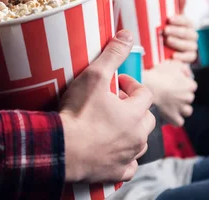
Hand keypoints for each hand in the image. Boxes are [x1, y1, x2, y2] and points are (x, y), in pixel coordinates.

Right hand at [60, 30, 154, 182]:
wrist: (62, 148)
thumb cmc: (78, 112)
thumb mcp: (94, 76)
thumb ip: (113, 54)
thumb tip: (127, 35)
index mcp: (135, 114)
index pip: (145, 94)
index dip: (131, 85)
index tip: (117, 82)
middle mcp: (137, 137)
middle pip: (146, 119)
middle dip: (134, 109)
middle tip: (114, 103)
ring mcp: (128, 156)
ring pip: (140, 142)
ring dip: (131, 132)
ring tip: (112, 124)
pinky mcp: (116, 172)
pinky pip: (129, 166)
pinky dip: (124, 158)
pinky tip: (113, 151)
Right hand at [143, 60, 196, 125]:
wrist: (147, 85)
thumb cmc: (158, 74)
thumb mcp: (173, 64)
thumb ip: (183, 67)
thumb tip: (186, 71)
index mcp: (190, 85)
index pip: (191, 86)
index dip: (183, 84)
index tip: (175, 83)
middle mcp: (188, 97)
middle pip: (189, 98)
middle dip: (182, 96)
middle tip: (171, 93)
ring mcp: (181, 108)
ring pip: (187, 111)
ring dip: (181, 108)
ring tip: (172, 105)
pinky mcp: (173, 117)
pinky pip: (178, 122)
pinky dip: (175, 119)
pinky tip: (170, 114)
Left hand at [164, 15, 197, 63]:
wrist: (168, 52)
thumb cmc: (165, 35)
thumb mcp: (165, 26)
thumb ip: (166, 17)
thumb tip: (165, 4)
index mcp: (187, 26)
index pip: (186, 21)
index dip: (179, 20)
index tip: (169, 19)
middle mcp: (191, 36)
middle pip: (187, 33)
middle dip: (176, 31)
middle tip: (165, 30)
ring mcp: (192, 47)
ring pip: (190, 45)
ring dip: (178, 42)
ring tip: (167, 40)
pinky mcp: (190, 57)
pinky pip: (189, 57)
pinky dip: (182, 56)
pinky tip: (173, 55)